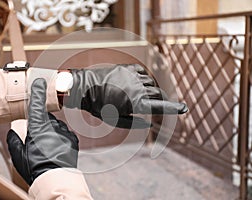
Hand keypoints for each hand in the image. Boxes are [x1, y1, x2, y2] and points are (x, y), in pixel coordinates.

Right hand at [7, 78, 78, 185]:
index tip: (39, 81)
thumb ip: (14, 141)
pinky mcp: (73, 138)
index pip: (37, 105)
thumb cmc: (35, 167)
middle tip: (37, 142)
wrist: (55, 178)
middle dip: (41, 126)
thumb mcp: (19, 155)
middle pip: (45, 119)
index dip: (37, 92)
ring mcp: (64, 132)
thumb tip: (12, 132)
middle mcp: (53, 126)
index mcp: (38, 128)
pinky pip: (65, 133)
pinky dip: (60, 138)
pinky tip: (56, 149)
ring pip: (56, 126)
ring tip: (48, 149)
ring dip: (51, 133)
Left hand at [64, 64, 187, 128]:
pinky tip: (138, 84)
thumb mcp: (115, 120)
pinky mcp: (127, 67)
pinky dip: (144, 79)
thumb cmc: (97, 106)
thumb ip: (134, 122)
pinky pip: (142, 72)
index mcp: (135, 103)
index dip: (174, 108)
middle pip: (158, 93)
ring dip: (151, 90)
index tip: (184, 108)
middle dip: (161, 100)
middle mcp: (137, 87)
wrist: (82, 87)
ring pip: (151, 82)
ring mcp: (132, 76)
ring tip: (142, 96)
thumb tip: (148, 123)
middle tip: (159, 105)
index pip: (159, 106)